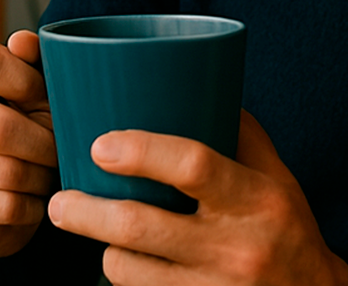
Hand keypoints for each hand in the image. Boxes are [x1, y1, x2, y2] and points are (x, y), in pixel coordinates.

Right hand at [0, 30, 60, 257]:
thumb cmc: (20, 119)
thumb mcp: (31, 85)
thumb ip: (32, 59)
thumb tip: (22, 42)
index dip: (29, 82)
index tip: (46, 97)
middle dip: (44, 143)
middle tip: (60, 147)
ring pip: (5, 173)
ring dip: (40, 176)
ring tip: (49, 171)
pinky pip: (5, 206)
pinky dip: (32, 205)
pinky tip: (35, 195)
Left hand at [45, 111, 347, 285]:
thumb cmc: (287, 230)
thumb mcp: (276, 177)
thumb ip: (236, 132)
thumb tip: (189, 81)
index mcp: (256, 198)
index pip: (192, 165)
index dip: (140, 152)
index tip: (99, 145)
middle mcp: (236, 246)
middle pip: (139, 226)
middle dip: (86, 212)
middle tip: (60, 200)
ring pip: (127, 268)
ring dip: (103, 248)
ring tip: (97, 232)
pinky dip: (123, 278)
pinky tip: (125, 263)